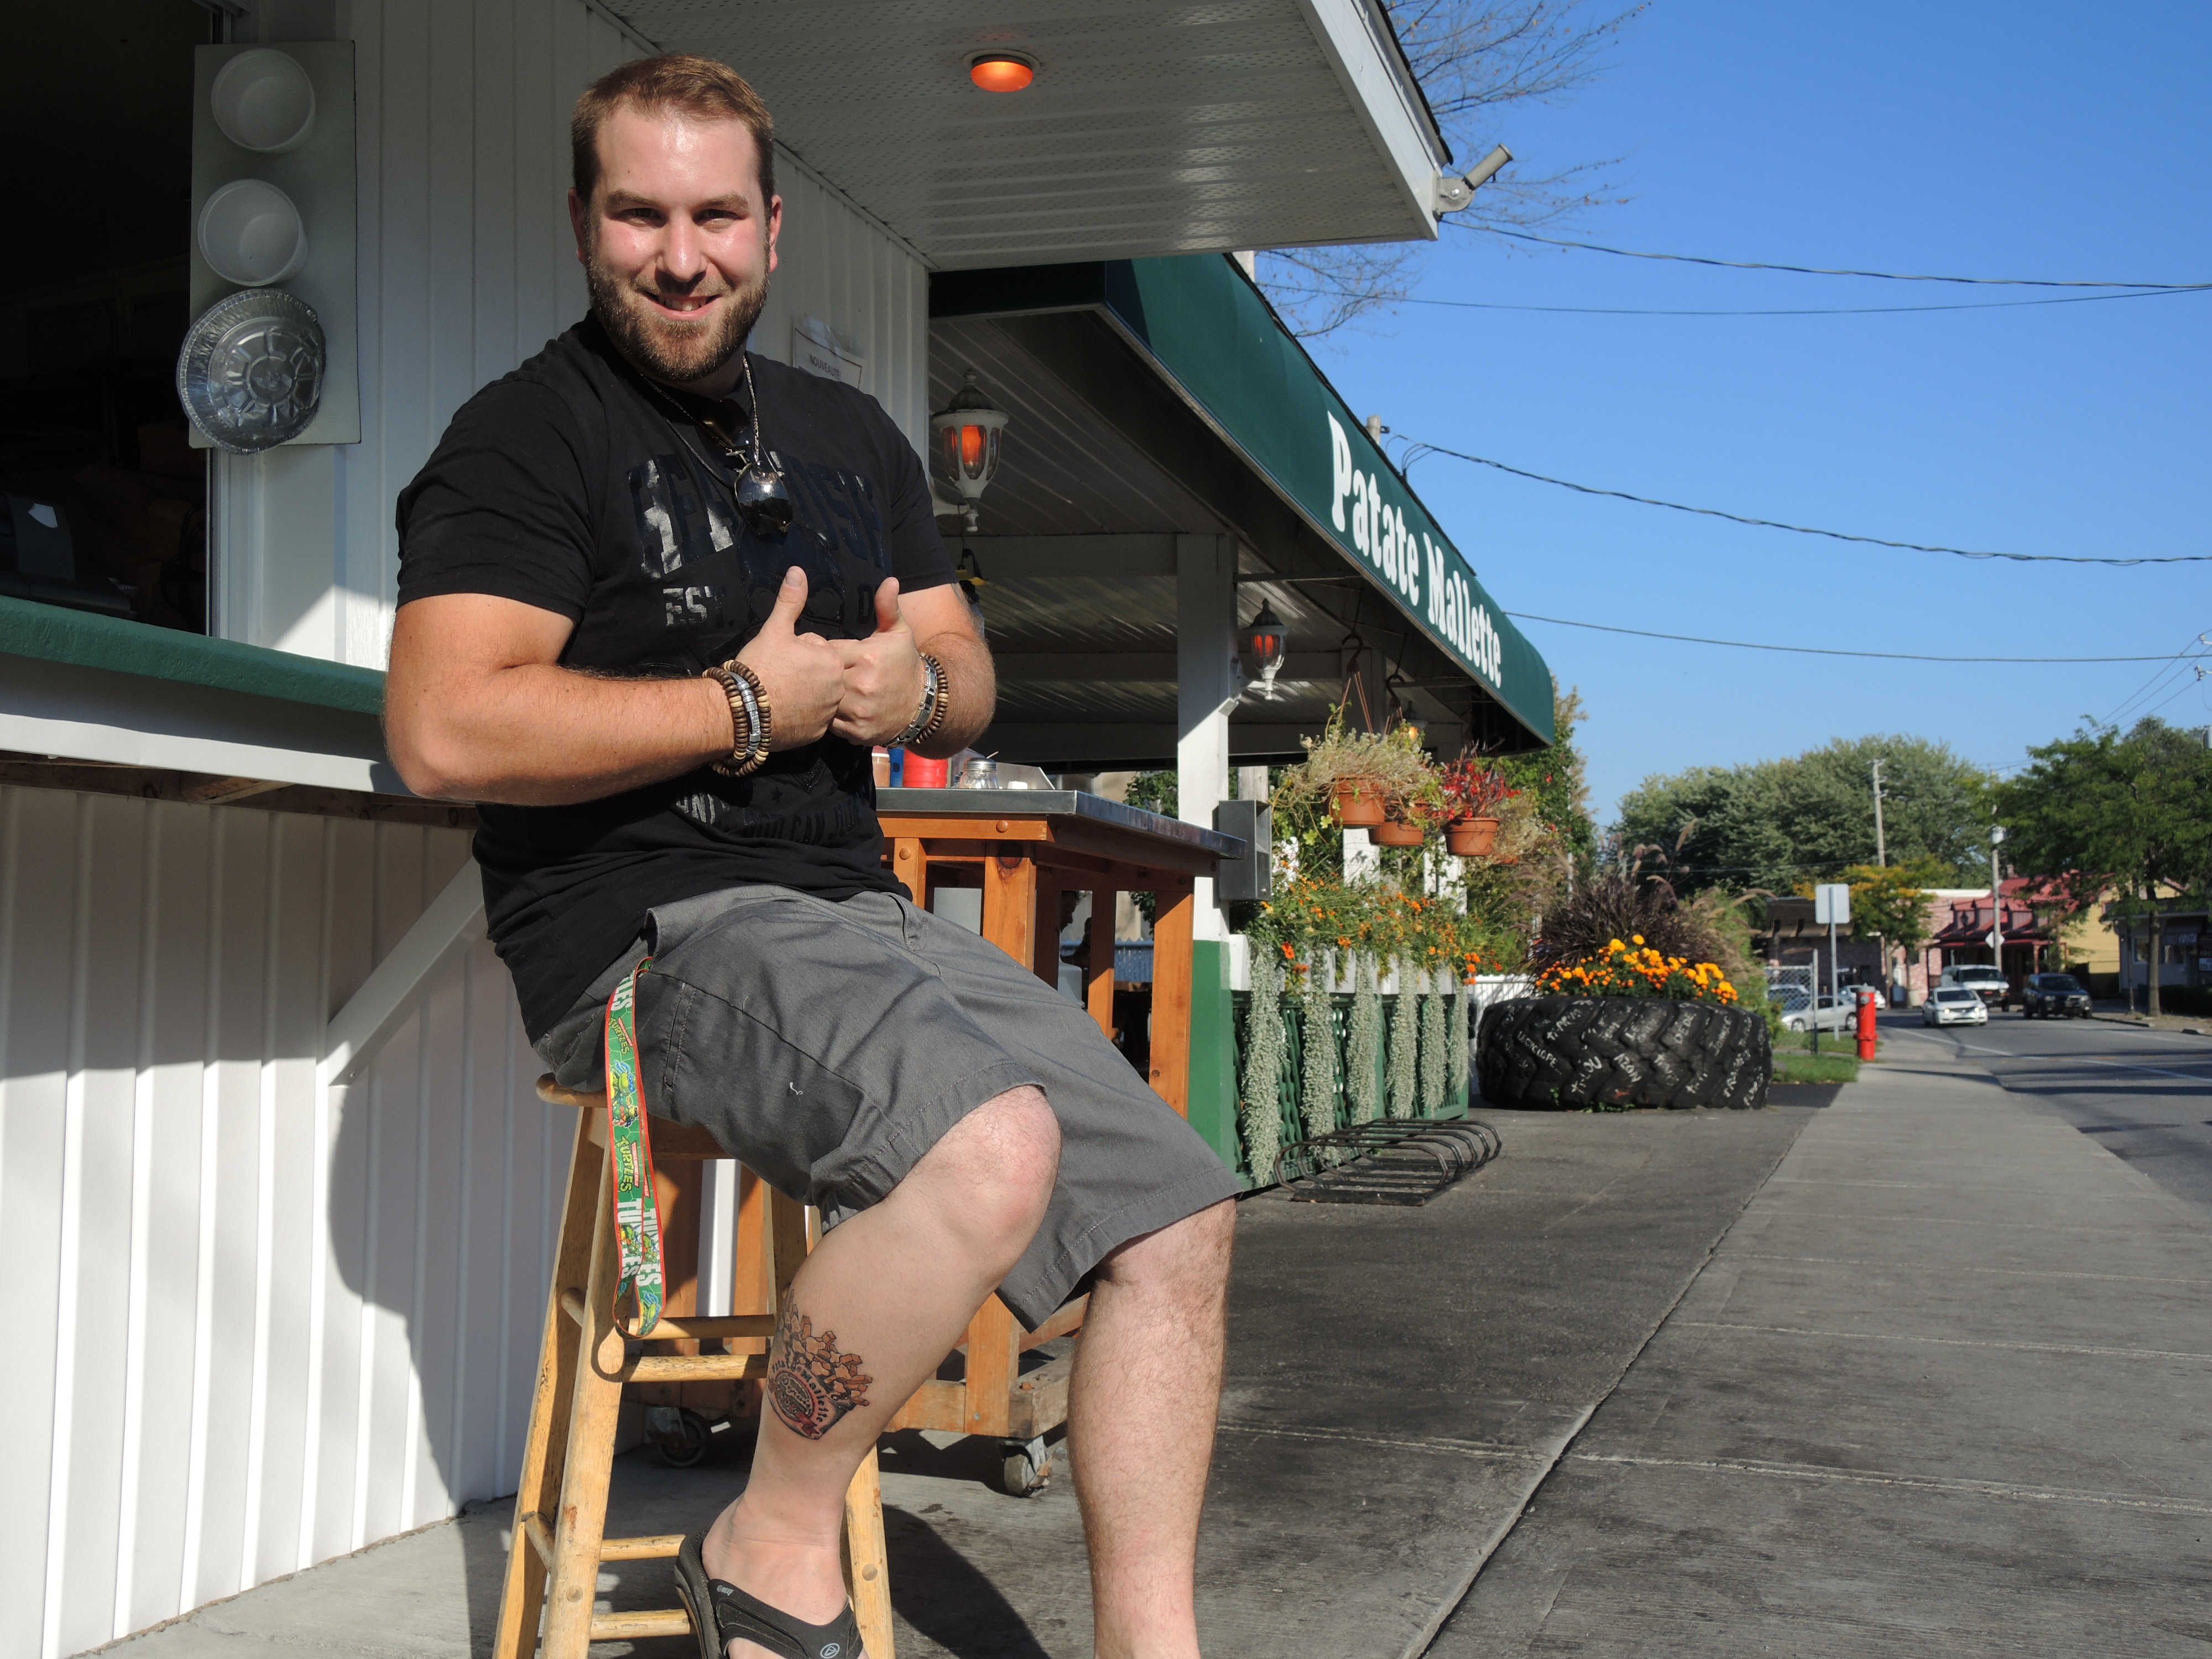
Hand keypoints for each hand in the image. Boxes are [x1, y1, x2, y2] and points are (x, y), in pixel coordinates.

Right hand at [734, 567, 845, 751]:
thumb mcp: (775, 629)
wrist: (741, 710)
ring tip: (778, 693)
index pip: (818, 650)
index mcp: (832, 662)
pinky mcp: (816, 734)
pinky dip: (800, 716)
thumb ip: (790, 601)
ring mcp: (827, 715)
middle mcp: (837, 690)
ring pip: (816, 696)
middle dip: (803, 673)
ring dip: (802, 694)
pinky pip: (811, 719)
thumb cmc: (760, 667)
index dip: (797, 651)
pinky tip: (781, 711)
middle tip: (778, 676)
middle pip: (820, 674)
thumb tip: (797, 571)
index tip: (780, 659)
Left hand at [831, 578, 926, 746]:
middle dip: (821, 673)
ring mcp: (859, 711)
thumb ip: (887, 607)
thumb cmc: (905, 664)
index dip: (825, 651)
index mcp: (867, 657)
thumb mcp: (899, 632)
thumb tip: (889, 580)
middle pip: (823, 676)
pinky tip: (837, 708)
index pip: (827, 650)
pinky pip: (831, 722)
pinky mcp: (857, 731)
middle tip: (823, 672)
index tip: (829, 653)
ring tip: (827, 690)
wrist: (922, 704)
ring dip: (824, 696)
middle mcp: (862, 685)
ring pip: (824, 700)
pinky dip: (831, 716)